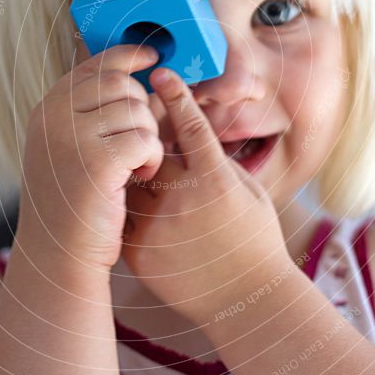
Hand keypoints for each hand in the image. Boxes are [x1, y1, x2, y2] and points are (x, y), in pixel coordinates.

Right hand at [16, 44, 164, 270]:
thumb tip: (137, 71)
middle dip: (142, 111)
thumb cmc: (74, 203)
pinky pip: (146, 139)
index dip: (129, 57)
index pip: (96, 65)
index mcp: (48, 108)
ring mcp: (72, 137)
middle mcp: (54, 116)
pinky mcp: (98, 161)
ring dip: (147, 138)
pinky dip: (151, 159)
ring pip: (138, 112)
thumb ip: (91, 111)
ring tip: (133, 166)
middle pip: (123, 85)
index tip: (152, 57)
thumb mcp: (71, 148)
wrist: (59, 254)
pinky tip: (138, 177)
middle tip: (134, 146)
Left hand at [122, 66, 287, 328]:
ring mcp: (157, 227)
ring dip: (125, 163)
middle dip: (141, 127)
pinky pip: (119, 214)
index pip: (191, 125)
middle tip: (132, 111)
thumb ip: (220, 161)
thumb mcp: (250, 193)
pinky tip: (121, 196)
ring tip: (123, 155)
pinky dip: (119, 201)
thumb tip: (196, 130)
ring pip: (127, 179)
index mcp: (217, 181)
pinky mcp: (138, 251)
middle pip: (149, 147)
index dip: (175, 95)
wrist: (245, 301)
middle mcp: (183, 200)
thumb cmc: (255, 242)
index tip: (161, 73)